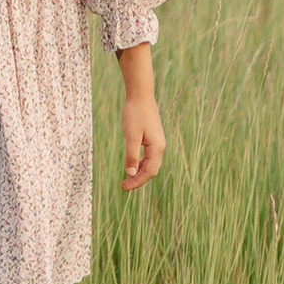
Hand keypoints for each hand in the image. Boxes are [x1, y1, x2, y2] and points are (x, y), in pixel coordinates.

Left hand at [120, 60, 164, 188]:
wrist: (140, 96)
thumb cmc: (135, 114)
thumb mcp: (131, 136)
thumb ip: (132, 155)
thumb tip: (131, 173)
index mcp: (157, 148)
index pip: (150, 172)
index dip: (137, 182)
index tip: (124, 187)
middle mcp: (160, 147)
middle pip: (151, 170)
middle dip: (138, 180)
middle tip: (123, 186)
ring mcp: (157, 142)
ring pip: (150, 164)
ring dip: (139, 172)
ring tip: (126, 179)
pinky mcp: (152, 138)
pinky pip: (148, 156)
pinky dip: (140, 163)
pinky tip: (132, 166)